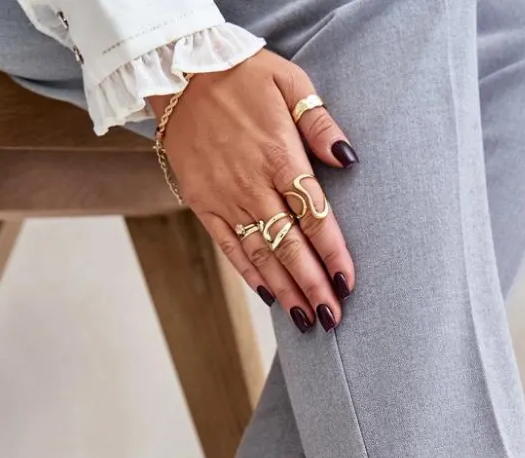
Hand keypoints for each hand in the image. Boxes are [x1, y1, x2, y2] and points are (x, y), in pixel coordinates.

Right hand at [150, 50, 357, 331]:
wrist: (176, 69)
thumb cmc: (239, 74)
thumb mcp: (289, 81)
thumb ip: (319, 123)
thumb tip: (347, 158)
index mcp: (279, 156)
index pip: (314, 215)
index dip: (333, 252)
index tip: (348, 282)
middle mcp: (252, 184)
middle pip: (290, 245)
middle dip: (313, 285)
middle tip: (332, 317)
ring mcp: (225, 198)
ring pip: (261, 254)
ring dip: (286, 290)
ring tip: (306, 320)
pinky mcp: (202, 203)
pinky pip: (230, 247)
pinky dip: (249, 274)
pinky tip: (270, 296)